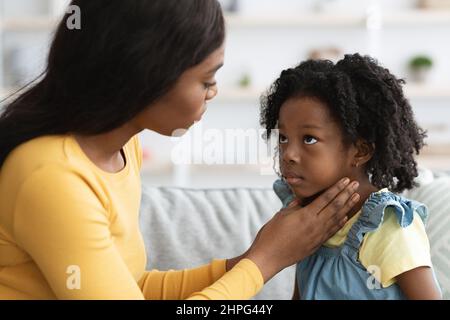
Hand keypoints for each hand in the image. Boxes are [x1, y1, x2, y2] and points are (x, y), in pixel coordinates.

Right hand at [243, 178, 359, 282]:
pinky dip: (339, 223)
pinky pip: (331, 231)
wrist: (269, 256)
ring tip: (356, 198)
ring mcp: (317, 235)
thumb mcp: (281, 215)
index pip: (325, 198)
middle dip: (346, 194)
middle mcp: (315, 224)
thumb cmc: (271, 234)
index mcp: (305, 215)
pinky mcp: (316, 244)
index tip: (345, 180)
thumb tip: (302, 200)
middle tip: (356, 184)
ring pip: (336, 218)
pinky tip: (345, 217)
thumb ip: (294, 206)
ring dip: (347, 207)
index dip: (337, 188)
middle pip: (335, 206)